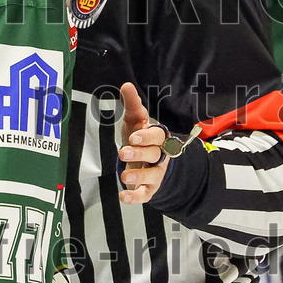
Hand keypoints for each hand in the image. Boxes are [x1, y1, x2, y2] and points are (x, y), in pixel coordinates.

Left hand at [118, 82, 168, 204]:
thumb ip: (132, 104)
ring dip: (139, 176)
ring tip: (124, 176)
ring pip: (152, 176)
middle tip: (123, 152)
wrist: (147, 160)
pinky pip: (145, 194)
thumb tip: (126, 85)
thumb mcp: (135, 120)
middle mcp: (159, 155)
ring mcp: (155, 173)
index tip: (134, 136)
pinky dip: (135, 197)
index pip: (157, 136)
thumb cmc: (140, 137)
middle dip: (140, 154)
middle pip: (155, 155)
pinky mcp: (149, 188)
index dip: (147, 137)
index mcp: (157, 137)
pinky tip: (123, 196)